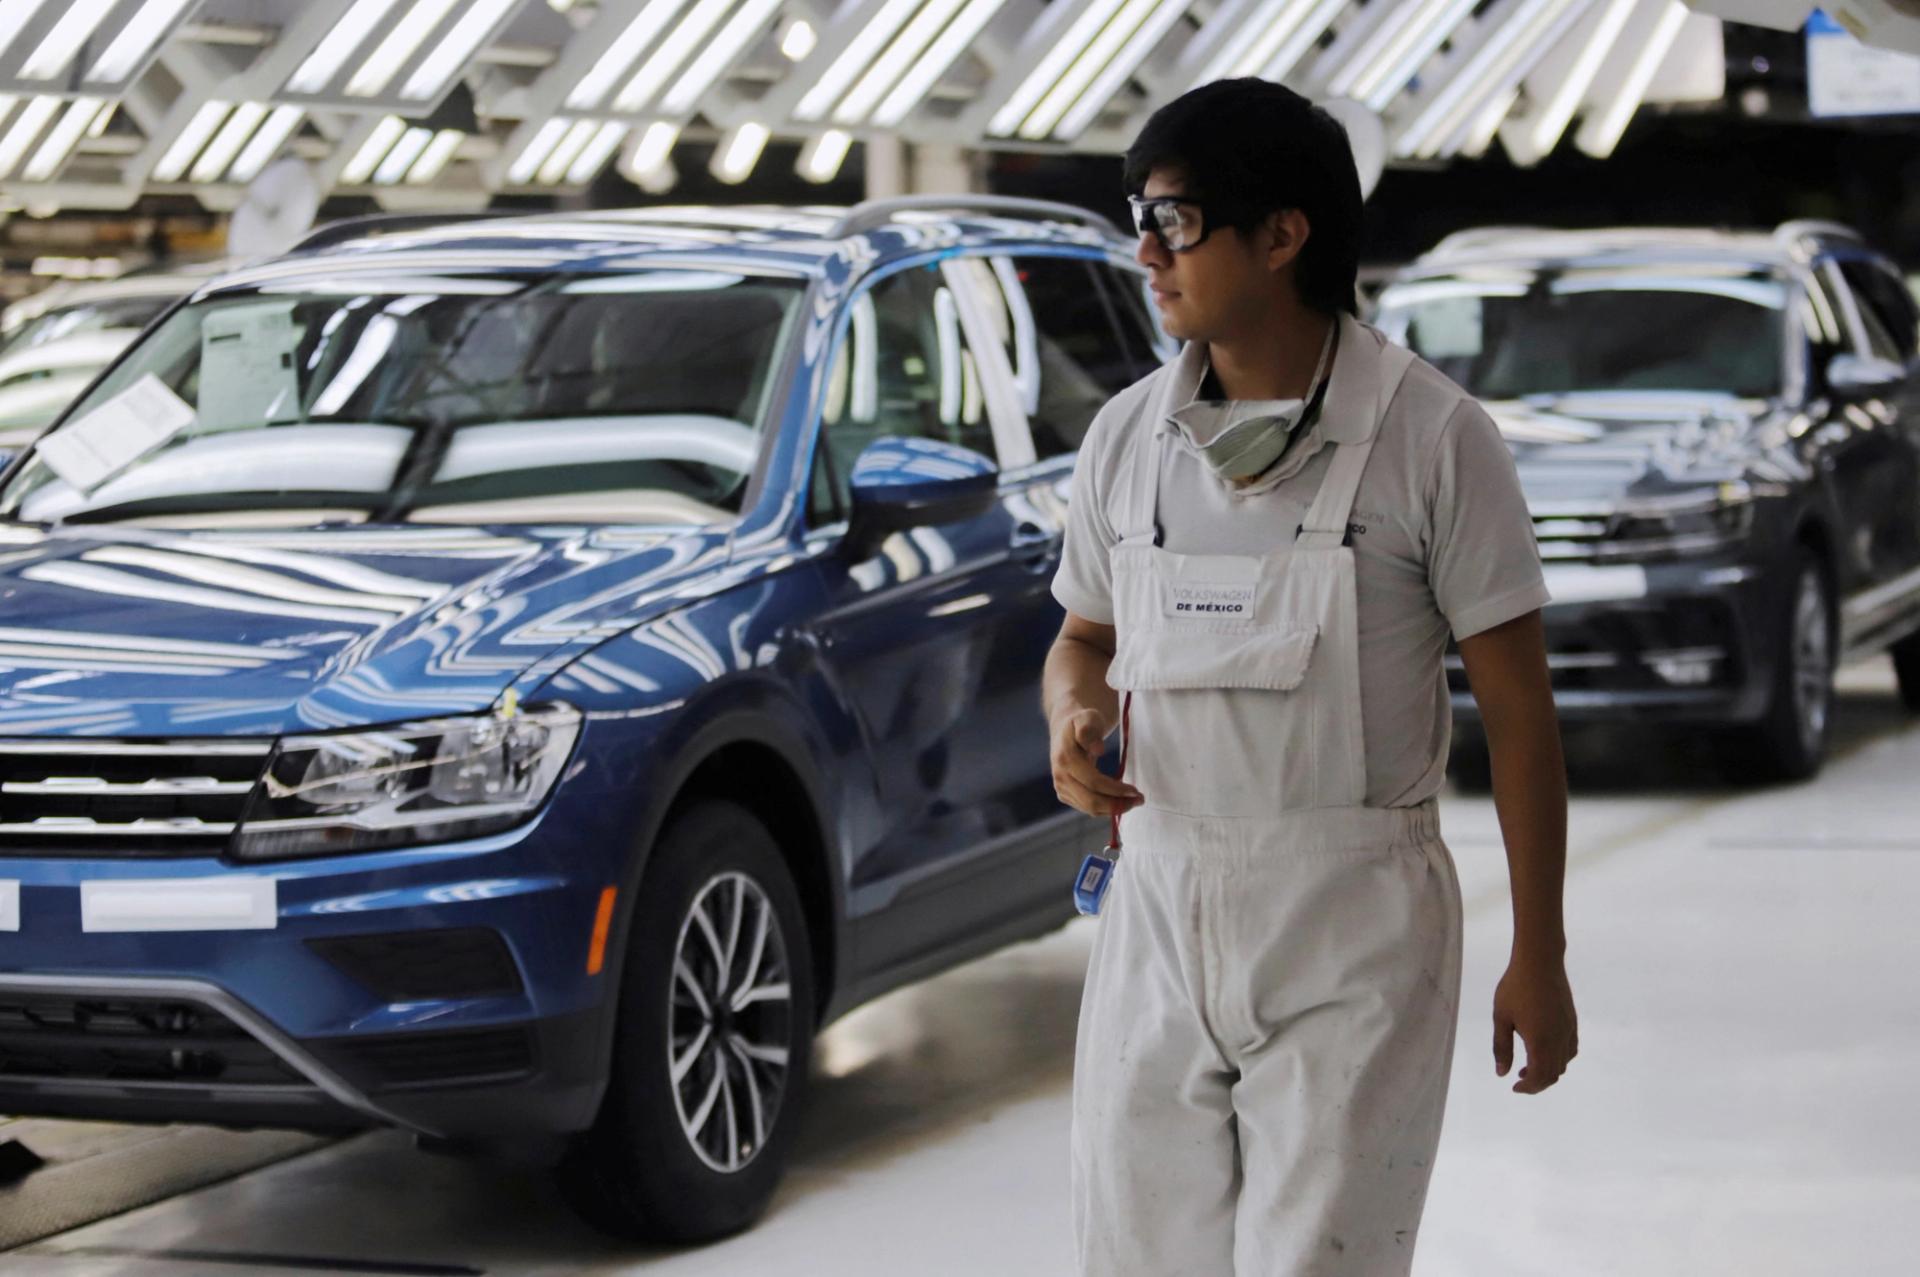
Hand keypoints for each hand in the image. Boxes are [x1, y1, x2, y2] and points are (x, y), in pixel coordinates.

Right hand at [1049, 706, 1141, 817]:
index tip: (1135, 790)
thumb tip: (1098, 749)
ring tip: (1133, 801)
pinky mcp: (1064, 795)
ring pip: (1090, 808)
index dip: (1115, 789)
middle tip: (1140, 799)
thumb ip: (1089, 730)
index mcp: (1065, 758)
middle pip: (1091, 801)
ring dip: (1114, 808)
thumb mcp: (1087, 718)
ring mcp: (1061, 788)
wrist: (1064, 731)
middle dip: (1117, 804)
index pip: (1093, 782)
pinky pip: (1087, 808)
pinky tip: (1119, 800)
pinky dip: (1105, 808)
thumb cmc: (1081, 722)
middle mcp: (1060, 776)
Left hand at [1493, 954, 1577, 1094]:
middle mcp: (1559, 1040)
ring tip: (1529, 1066)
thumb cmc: (1515, 988)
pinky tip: (1544, 1049)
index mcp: (1541, 1042)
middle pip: (1554, 1073)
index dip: (1529, 1088)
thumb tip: (1502, 1073)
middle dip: (1538, 1082)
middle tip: (1519, 1079)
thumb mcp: (1501, 1018)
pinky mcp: (1572, 1021)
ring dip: (1548, 1071)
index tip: (1514, 1087)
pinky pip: (1570, 1049)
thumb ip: (1502, 1047)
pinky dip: (1559, 1058)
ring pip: (1564, 1062)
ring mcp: (1569, 1030)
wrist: (1540, 962)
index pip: (1540, 1077)